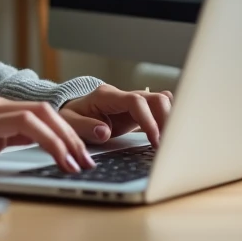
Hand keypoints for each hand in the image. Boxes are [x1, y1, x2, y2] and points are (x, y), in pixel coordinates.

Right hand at [0, 94, 97, 173]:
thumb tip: (16, 146)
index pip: (39, 113)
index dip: (66, 129)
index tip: (84, 149)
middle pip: (48, 109)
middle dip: (75, 133)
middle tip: (91, 158)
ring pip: (42, 114)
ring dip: (67, 138)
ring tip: (81, 162)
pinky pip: (26, 124)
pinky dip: (49, 140)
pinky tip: (59, 157)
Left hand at [59, 84, 173, 146]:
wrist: (72, 113)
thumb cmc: (71, 117)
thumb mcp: (70, 123)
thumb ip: (85, 127)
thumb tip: (103, 132)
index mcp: (106, 96)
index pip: (136, 101)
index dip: (148, 120)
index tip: (154, 140)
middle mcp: (123, 96)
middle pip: (155, 99)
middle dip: (167, 120)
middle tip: (168, 144)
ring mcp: (132, 103)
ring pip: (161, 103)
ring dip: (169, 122)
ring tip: (170, 144)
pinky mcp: (138, 112)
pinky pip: (158, 111)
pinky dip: (167, 121)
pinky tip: (171, 136)